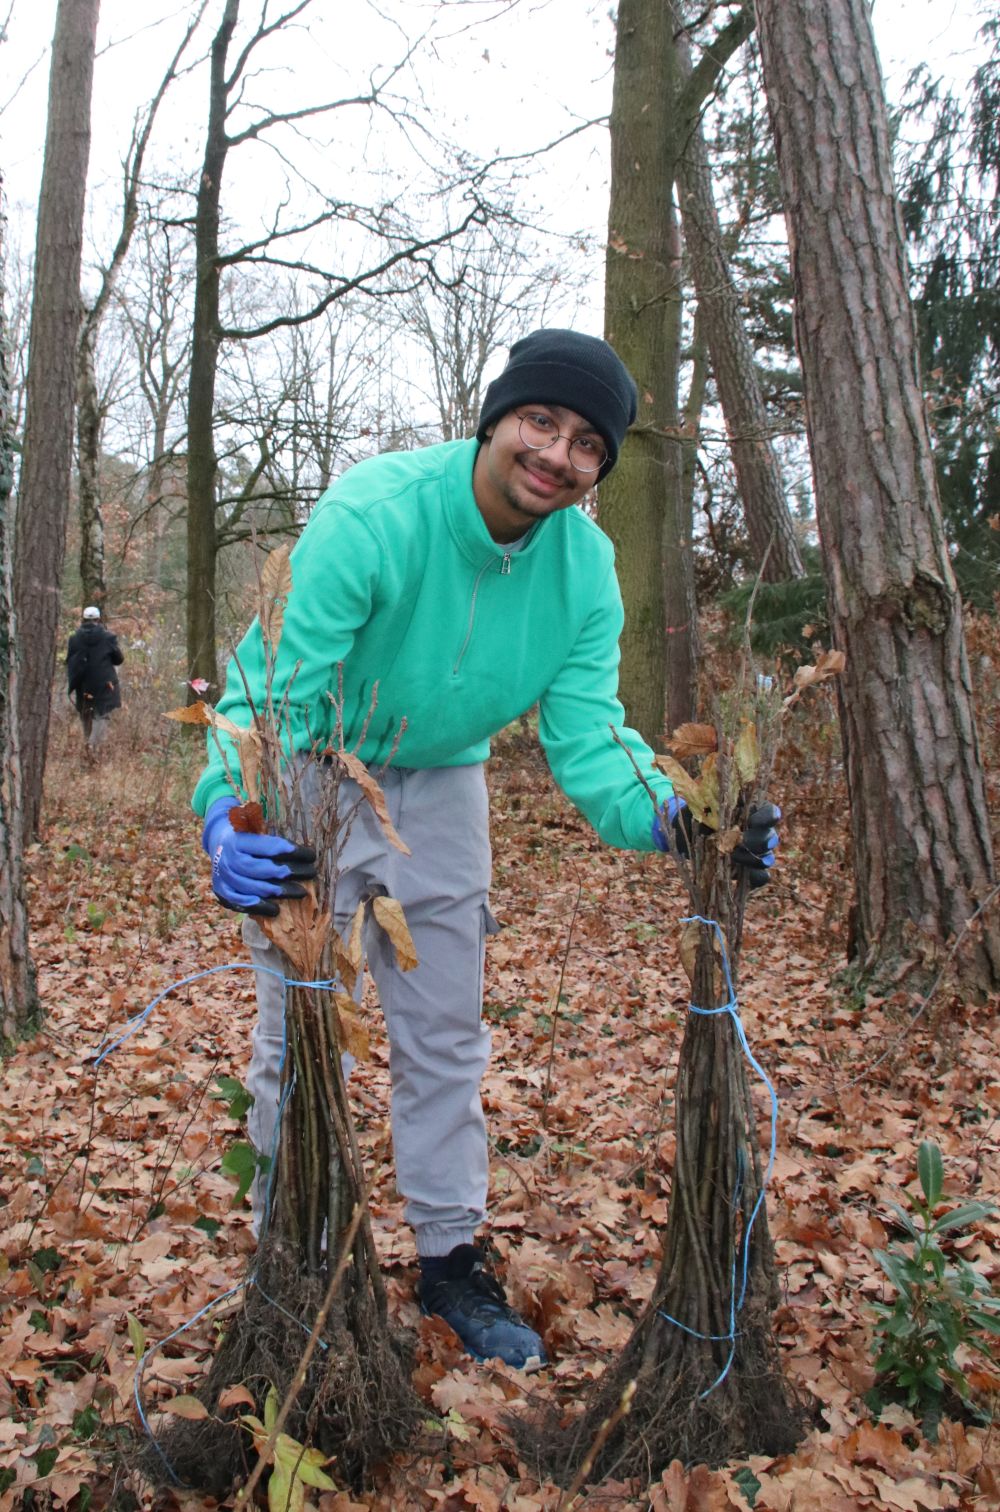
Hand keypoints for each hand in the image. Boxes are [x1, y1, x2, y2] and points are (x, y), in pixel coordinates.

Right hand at [202, 796, 316, 916]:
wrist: (219, 842)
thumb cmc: (247, 836)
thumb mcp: (257, 827)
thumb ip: (273, 835)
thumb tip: (301, 846)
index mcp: (238, 839)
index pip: (266, 846)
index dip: (290, 851)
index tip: (310, 855)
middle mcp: (228, 858)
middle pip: (258, 868)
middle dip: (286, 872)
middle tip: (310, 873)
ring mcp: (223, 876)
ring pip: (250, 887)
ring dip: (276, 891)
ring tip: (300, 892)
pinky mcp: (221, 890)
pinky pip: (239, 902)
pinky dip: (258, 906)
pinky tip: (275, 909)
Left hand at [652, 798, 780, 887]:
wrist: (689, 835)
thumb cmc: (701, 814)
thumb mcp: (704, 803)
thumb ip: (714, 798)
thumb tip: (712, 786)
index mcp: (754, 813)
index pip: (771, 813)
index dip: (766, 818)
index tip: (751, 821)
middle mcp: (760, 833)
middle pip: (771, 838)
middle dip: (757, 841)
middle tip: (739, 841)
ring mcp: (757, 854)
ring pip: (768, 859)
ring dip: (752, 859)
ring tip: (732, 856)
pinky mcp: (749, 871)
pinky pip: (761, 877)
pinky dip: (755, 877)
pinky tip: (742, 873)